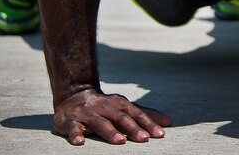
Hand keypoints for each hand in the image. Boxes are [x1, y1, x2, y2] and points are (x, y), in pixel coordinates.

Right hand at [54, 89, 170, 145]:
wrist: (73, 96)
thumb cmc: (105, 107)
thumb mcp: (125, 108)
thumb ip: (145, 114)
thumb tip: (168, 122)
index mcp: (120, 104)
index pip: (137, 114)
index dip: (148, 124)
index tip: (160, 134)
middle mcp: (105, 107)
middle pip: (121, 118)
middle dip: (133, 128)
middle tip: (144, 139)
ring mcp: (87, 114)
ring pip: (100, 123)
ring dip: (110, 132)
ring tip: (120, 141)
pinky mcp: (70, 121)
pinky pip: (73, 128)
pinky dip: (75, 134)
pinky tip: (79, 142)